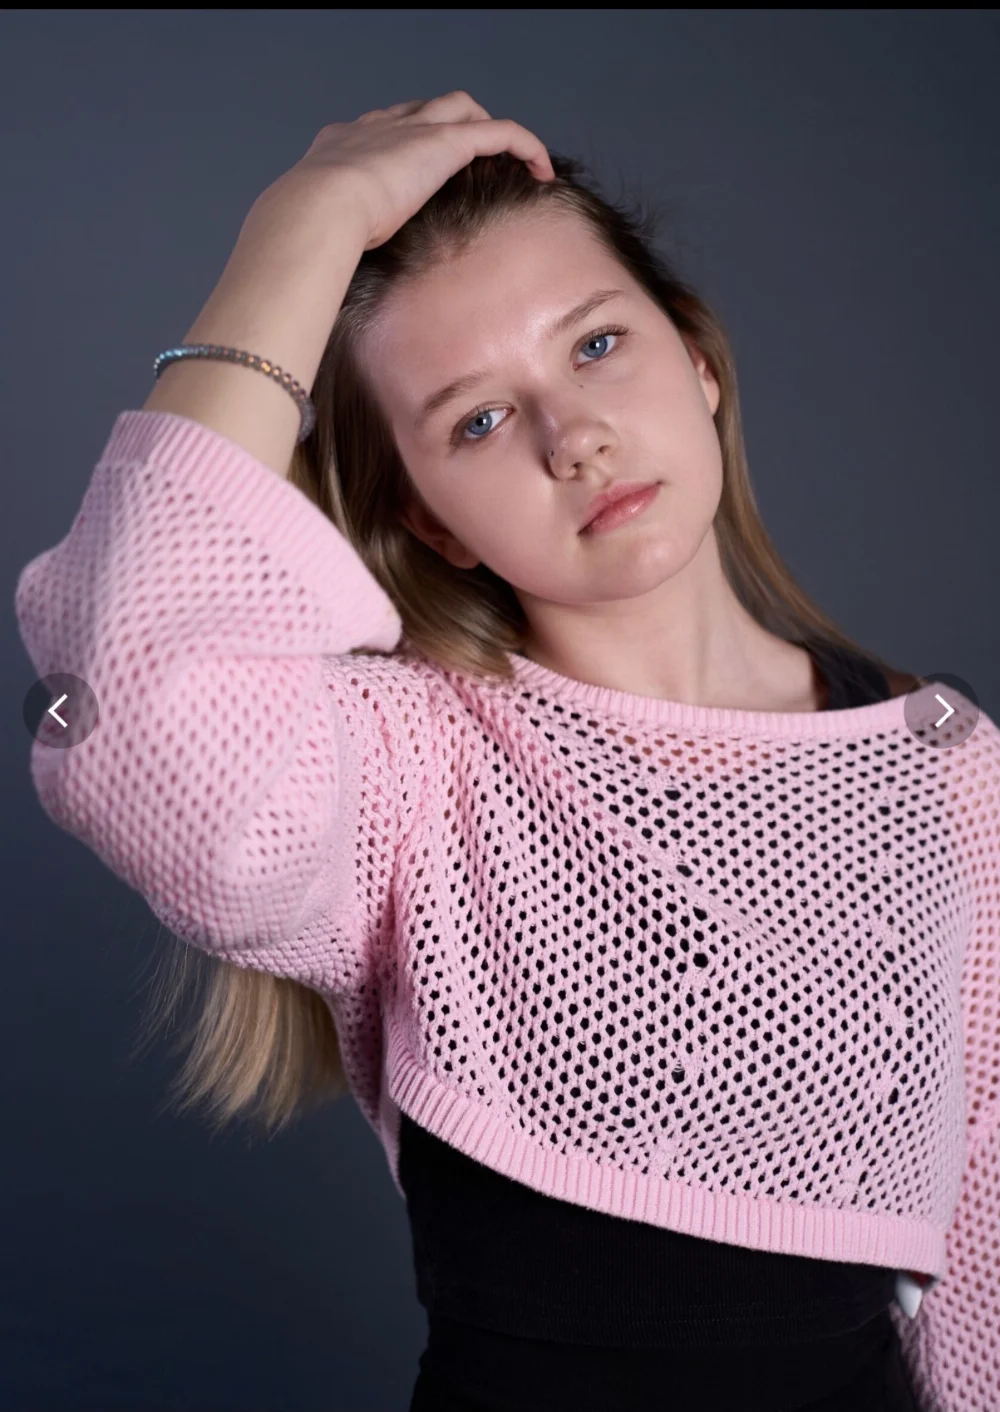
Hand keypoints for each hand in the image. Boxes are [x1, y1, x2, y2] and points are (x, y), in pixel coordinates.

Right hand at [254, 90, 554, 252]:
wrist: (315, 208)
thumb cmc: (308, 231)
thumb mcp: (315, 239)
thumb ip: (326, 250)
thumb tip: (322, 288)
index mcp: (344, 145)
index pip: (381, 131)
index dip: (405, 145)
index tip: (418, 174)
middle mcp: (379, 128)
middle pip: (422, 110)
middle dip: (448, 127)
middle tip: (468, 160)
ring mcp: (413, 130)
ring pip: (462, 109)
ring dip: (486, 129)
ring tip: (507, 163)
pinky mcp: (445, 142)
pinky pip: (499, 132)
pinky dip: (524, 145)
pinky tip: (541, 171)